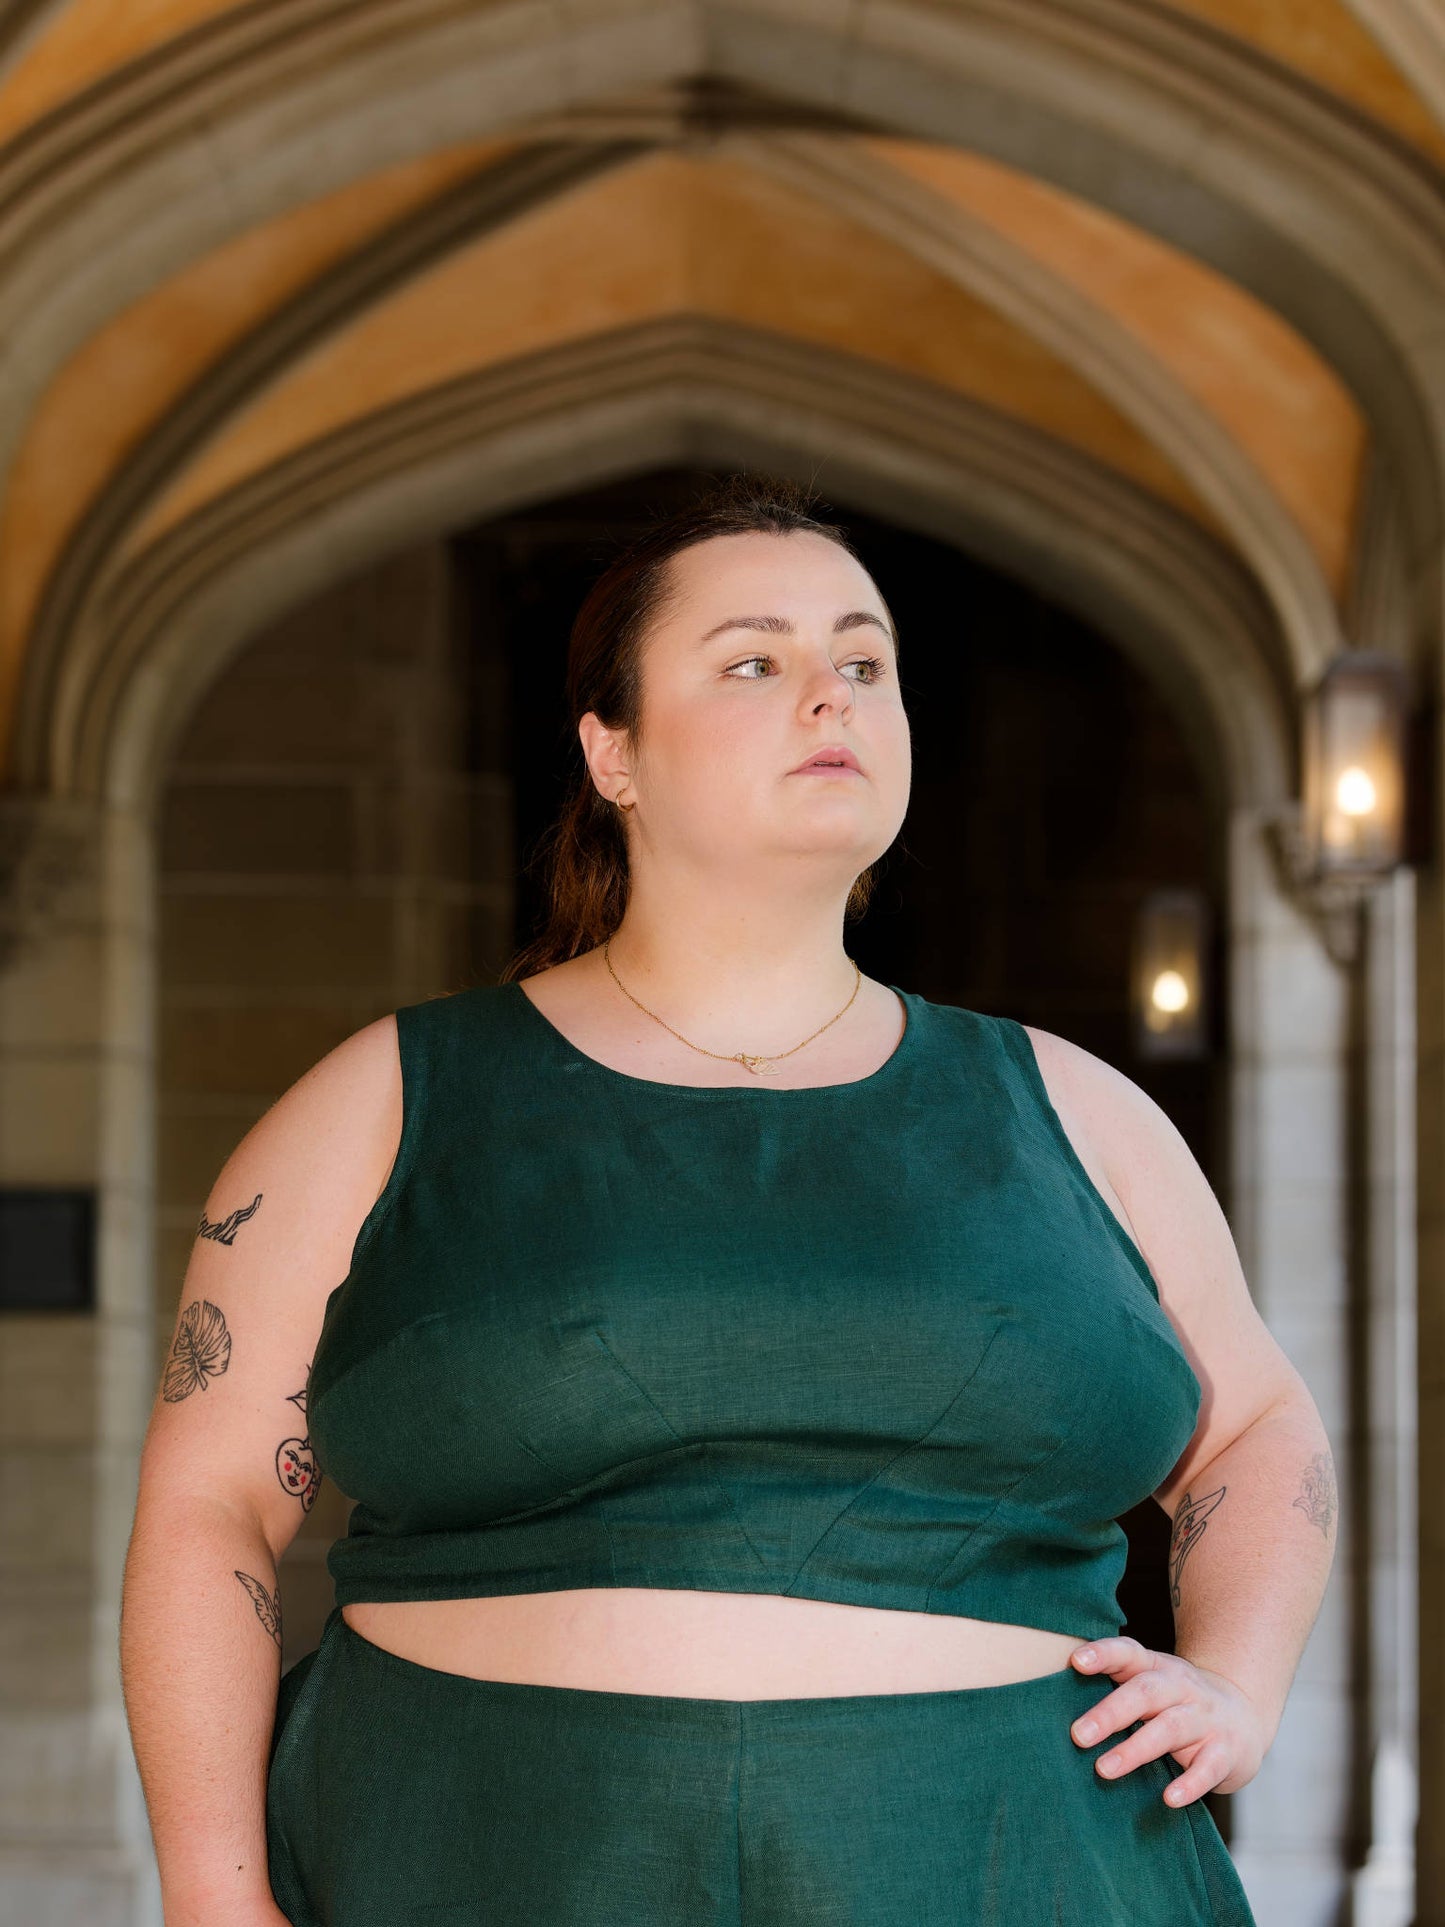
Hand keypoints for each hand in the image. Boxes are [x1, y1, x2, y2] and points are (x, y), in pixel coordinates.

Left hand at [1066, 1635, 1269, 1805]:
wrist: (1245, 1715)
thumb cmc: (1177, 1701)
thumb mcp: (1151, 1684)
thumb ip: (1114, 1688)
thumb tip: (1051, 1705)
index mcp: (1157, 1667)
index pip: (1128, 1653)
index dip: (1103, 1654)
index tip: (1074, 1661)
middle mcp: (1182, 1687)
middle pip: (1146, 1692)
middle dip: (1111, 1712)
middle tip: (1077, 1735)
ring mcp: (1207, 1717)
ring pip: (1171, 1728)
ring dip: (1136, 1749)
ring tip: (1104, 1769)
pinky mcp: (1226, 1751)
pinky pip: (1209, 1766)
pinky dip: (1190, 1783)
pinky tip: (1168, 1798)